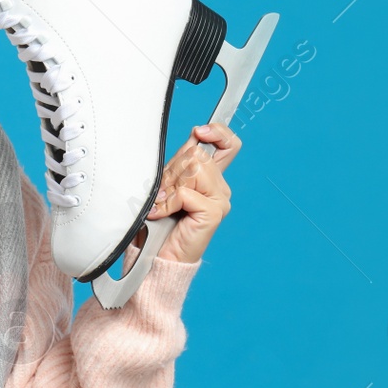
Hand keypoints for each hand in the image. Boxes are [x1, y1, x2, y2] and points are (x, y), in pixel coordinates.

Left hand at [134, 123, 239, 264]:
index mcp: (211, 178)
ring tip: (163, 204)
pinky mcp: (214, 212)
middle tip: (162, 193)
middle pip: (197, 154)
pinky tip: (161, 214)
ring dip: (169, 186)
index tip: (200, 131)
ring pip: (192, 168)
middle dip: (171, 170)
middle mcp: (220, 187)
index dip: (218, 132)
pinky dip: (167, 202)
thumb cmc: (160, 223)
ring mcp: (220, 200)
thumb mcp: (168, 185)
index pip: (228, 145)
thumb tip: (193, 138)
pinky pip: (185, 192)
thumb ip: (180, 164)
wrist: (159, 256)